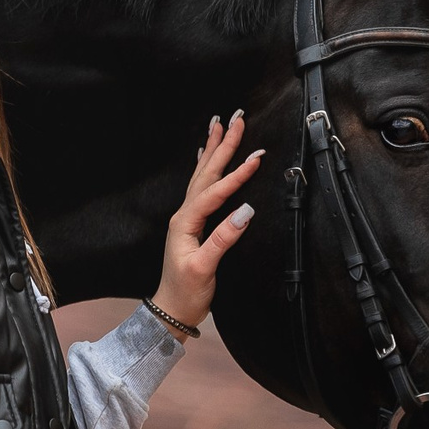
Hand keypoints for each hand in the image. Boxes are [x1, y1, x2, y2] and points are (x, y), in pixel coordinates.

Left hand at [150, 111, 264, 337]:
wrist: (171, 310)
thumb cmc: (187, 292)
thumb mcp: (204, 269)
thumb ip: (222, 240)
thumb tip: (246, 211)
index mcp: (186, 222)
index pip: (215, 192)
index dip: (237, 175)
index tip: (257, 156)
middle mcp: (184, 215)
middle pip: (206, 173)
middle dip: (222, 145)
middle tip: (235, 118)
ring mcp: (186, 218)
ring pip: (202, 175)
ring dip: (213, 149)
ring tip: (219, 125)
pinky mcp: (192, 223)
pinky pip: (200, 187)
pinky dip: (205, 167)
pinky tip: (204, 155)